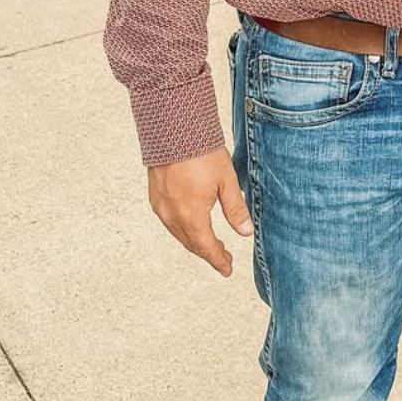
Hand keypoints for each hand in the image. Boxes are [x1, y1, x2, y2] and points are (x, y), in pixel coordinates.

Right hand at [147, 148, 253, 276]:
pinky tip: (192, 225)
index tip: (228, 270)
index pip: (207, 247)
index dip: (218, 260)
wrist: (174, 130)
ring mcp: (161, 208)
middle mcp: (172, 216)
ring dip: (195, 242)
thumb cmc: (203, 153)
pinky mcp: (155, 198)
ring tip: (211, 245)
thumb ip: (235, 209)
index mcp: (191, 215)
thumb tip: (246, 233)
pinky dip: (183, 229)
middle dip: (208, 253)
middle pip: (192, 243)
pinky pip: (170, 222)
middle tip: (223, 259)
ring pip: (179, 234)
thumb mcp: (226, 181)